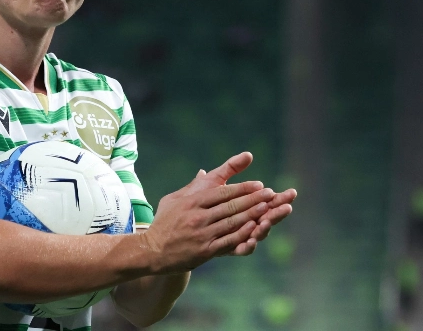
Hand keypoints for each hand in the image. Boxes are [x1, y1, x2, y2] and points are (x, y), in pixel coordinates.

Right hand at [140, 152, 274, 272]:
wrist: (151, 251)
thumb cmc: (164, 222)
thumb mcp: (174, 199)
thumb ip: (192, 186)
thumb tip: (204, 172)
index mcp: (191, 202)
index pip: (222, 192)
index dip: (242, 188)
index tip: (259, 184)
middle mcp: (197, 216)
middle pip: (230, 206)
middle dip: (253, 199)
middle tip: (271, 194)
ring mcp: (201, 235)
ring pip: (232, 223)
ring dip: (252, 215)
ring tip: (268, 209)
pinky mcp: (204, 251)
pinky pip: (227, 241)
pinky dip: (242, 235)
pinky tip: (254, 229)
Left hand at [194, 162, 296, 256]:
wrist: (175, 228)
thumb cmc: (195, 203)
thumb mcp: (212, 183)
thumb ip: (230, 169)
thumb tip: (248, 154)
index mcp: (244, 207)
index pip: (266, 201)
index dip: (279, 198)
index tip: (292, 193)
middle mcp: (245, 222)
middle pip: (267, 217)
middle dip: (278, 212)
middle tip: (288, 207)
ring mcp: (237, 236)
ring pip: (256, 233)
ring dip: (265, 228)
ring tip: (267, 222)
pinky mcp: (226, 249)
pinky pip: (241, 248)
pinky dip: (248, 244)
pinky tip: (252, 238)